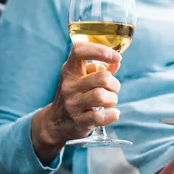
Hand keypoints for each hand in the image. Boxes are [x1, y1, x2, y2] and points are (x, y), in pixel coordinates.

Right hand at [31, 42, 120, 162]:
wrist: (56, 123)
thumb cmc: (75, 95)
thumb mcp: (81, 78)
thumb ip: (100, 69)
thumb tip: (117, 61)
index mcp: (69, 70)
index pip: (80, 51)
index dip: (101, 50)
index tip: (117, 57)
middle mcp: (69, 85)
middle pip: (102, 77)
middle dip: (114, 84)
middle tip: (112, 89)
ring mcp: (72, 104)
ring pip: (102, 96)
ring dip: (113, 98)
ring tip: (109, 101)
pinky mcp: (78, 121)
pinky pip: (100, 117)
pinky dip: (112, 115)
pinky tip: (113, 114)